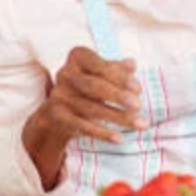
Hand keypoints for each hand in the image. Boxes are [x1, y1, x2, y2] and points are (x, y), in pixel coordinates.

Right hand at [22, 46, 144, 188]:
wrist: (59, 108)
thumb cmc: (89, 84)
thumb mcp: (103, 73)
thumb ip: (117, 68)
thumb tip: (132, 64)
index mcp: (78, 56)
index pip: (99, 65)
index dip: (120, 77)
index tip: (138, 88)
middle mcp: (65, 74)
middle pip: (93, 86)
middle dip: (118, 96)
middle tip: (139, 106)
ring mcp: (59, 95)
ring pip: (91, 109)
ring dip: (118, 117)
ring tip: (139, 124)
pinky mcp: (56, 115)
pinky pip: (82, 126)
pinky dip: (102, 133)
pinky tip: (119, 138)